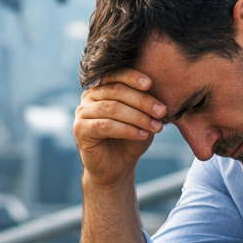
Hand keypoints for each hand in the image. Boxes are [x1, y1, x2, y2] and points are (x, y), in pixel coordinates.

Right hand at [73, 68, 165, 187]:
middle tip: (161, 111)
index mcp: (103, 88)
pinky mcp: (80, 129)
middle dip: (142, 101)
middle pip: (117, 91)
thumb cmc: (130, 139)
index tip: (150, 84)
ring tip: (156, 127)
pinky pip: (106, 125)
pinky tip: (142, 135)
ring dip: (138, 117)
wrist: (116, 167)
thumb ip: (146, 106)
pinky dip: (127, 130)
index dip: (133, 77)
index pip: (116, 75)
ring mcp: (82, 112)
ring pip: (113, 108)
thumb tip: (160, 98)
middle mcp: (89, 97)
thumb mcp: (142, 118)